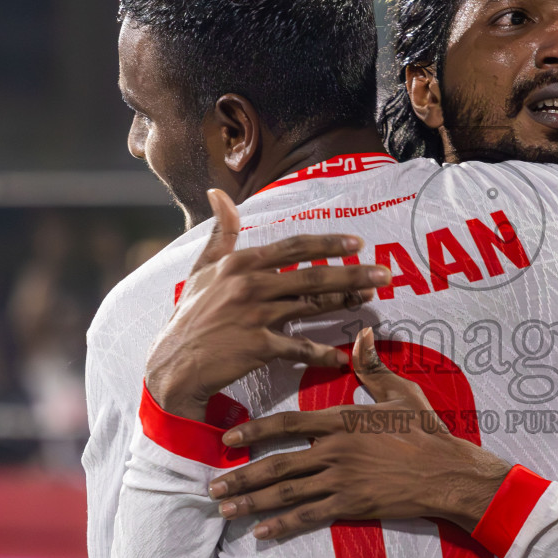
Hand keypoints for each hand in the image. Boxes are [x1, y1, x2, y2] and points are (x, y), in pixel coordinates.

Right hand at [145, 189, 392, 419]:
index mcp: (240, 264)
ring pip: (311, 306)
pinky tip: (343, 357)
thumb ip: (219, 233)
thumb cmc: (191, 316)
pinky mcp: (257, 346)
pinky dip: (322, 354)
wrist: (173, 364)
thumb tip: (217, 193)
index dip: (328, 243)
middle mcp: (250, 285)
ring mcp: (254, 315)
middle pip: (312, 275)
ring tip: (370, 300)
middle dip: (352, 272)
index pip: (293, 246)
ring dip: (344, 302)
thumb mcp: (201, 270)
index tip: (358, 242)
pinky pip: (299, 349)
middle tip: (384, 273)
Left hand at [207, 328, 511, 538]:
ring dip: (252, 502)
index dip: (253, 430)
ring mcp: (342, 479)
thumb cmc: (425, 430)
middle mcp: (335, 449)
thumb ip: (373, 366)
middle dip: (240, 475)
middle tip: (211, 486)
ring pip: (287, 493)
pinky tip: (261, 532)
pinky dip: (282, 525)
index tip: (227, 439)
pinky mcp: (352, 504)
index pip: (287, 424)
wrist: (447, 471)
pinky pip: (309, 516)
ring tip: (225, 509)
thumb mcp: (400, 392)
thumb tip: (362, 333)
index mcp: (342, 420)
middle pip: (277, 462)